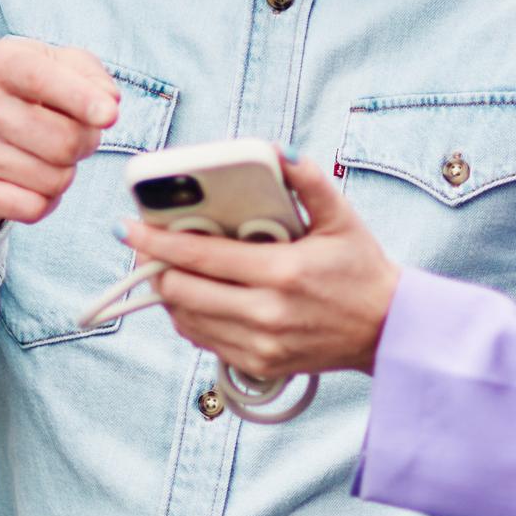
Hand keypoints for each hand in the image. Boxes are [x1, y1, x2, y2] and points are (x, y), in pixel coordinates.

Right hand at [0, 40, 120, 243]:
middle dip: (86, 144)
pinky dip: (47, 201)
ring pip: (54, 180)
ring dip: (66, 173)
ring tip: (48, 157)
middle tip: (77, 138)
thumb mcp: (59, 68)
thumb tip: (107, 103)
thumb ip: (91, 75)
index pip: (43, 80)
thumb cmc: (27, 95)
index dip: (81, 99)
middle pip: (64, 141)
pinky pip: (33, 209)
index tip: (109, 116)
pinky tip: (33, 182)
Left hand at [125, 158, 400, 383]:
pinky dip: (189, 317)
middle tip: (145, 248)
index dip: (156, 241)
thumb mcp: (342, 218)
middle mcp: (267, 313)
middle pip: (181, 291)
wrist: (387, 330)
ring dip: (168, 294)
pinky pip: (204, 340)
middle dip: (154, 267)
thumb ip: (308, 181)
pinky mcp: (258, 364)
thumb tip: (276, 151)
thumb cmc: (361, 269)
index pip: (200, 256)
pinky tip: (194, 297)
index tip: (129, 228)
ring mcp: (261, 344)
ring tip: (166, 269)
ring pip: (186, 319)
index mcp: (283, 271)